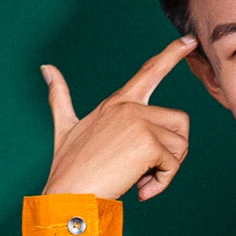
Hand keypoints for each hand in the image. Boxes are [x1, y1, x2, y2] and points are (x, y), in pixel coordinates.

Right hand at [39, 35, 196, 201]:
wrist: (69, 194)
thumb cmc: (69, 167)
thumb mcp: (64, 126)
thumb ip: (60, 96)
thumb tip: (46, 67)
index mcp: (116, 102)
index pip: (149, 72)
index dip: (171, 54)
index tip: (189, 41)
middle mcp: (129, 106)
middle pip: (180, 122)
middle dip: (173, 152)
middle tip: (146, 172)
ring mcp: (139, 122)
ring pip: (181, 144)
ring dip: (167, 170)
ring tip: (140, 181)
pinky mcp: (147, 142)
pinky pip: (173, 164)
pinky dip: (162, 183)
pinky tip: (140, 191)